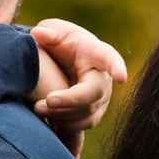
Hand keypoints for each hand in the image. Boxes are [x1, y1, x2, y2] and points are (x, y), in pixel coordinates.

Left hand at [29, 18, 127, 153]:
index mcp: (96, 53)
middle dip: (70, 101)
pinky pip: (82, 127)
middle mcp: (103, 78)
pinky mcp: (92, 115)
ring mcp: (100, 99)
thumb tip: (39, 34)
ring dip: (62, 116)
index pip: (108, 58)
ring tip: (37, 108)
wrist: (65, 63)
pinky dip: (64, 127)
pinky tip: (48, 122)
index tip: (121, 77)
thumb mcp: (54, 31)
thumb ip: (48, 32)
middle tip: (44, 103)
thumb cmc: (61, 42)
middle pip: (94, 94)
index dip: (116, 67)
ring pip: (88, 115)